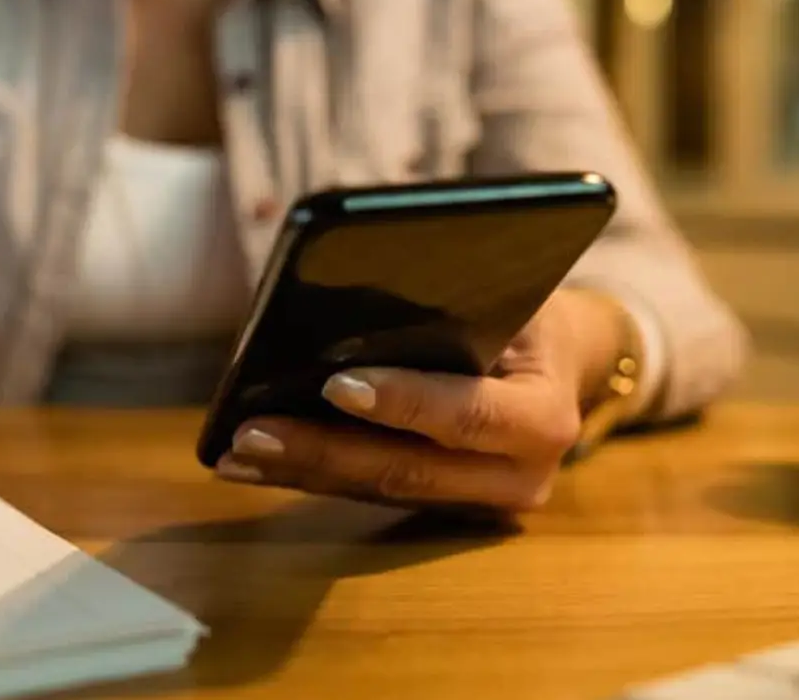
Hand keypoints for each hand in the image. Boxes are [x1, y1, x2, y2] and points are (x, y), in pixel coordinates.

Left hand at [212, 289, 631, 512]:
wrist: (562, 359)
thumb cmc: (528, 309)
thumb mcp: (510, 291)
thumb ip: (454, 301)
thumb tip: (350, 291)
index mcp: (545, 418)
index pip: (469, 416)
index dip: (404, 402)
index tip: (334, 384)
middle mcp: (522, 478)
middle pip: (409, 469)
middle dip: (324, 450)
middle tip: (252, 430)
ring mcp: (483, 504)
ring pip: (381, 490)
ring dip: (302, 470)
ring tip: (236, 448)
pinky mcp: (446, 509)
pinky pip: (372, 494)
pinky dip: (312, 474)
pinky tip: (256, 458)